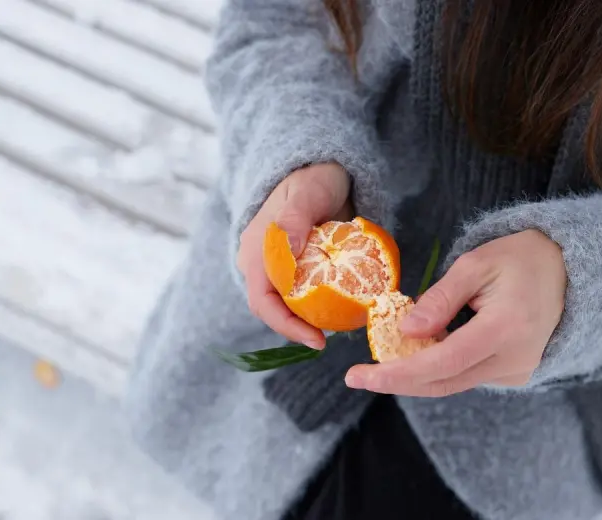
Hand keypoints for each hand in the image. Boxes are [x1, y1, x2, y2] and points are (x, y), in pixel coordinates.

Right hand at [238, 163, 353, 348]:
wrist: (322, 168)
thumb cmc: (313, 178)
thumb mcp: (306, 194)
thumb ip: (295, 219)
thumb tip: (286, 253)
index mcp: (256, 251)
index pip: (263, 302)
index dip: (286, 326)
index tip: (316, 340)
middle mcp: (261, 264)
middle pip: (275, 309)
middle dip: (299, 328)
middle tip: (329, 339)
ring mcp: (278, 267)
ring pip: (290, 304)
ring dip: (311, 318)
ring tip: (341, 325)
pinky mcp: (297, 267)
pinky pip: (305, 293)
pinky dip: (322, 303)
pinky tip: (345, 306)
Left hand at [345, 230, 566, 395]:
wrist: (568, 271)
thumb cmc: (520, 258)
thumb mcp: (475, 264)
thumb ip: (440, 298)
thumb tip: (405, 331)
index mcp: (505, 329)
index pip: (441, 363)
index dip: (397, 373)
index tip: (359, 376)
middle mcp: (514, 359)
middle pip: (443, 383)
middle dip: (396, 382)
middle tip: (357, 377)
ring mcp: (517, 371)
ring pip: (453, 383)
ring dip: (416, 374)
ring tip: (385, 356)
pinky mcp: (515, 373)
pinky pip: (467, 376)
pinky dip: (438, 368)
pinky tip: (421, 350)